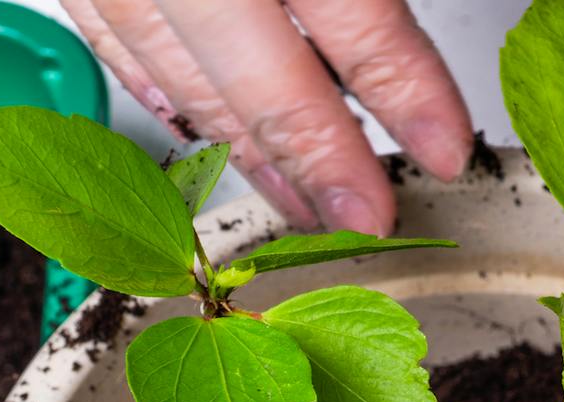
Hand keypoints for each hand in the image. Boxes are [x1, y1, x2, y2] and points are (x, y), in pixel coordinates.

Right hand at [63, 0, 472, 235]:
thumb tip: (396, 49)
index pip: (351, 15)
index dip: (403, 88)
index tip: (447, 149)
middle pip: (262, 76)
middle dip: (323, 160)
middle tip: (370, 220)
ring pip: (188, 81)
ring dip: (255, 156)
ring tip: (307, 207)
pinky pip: (116, 48)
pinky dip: (168, 102)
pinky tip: (208, 137)